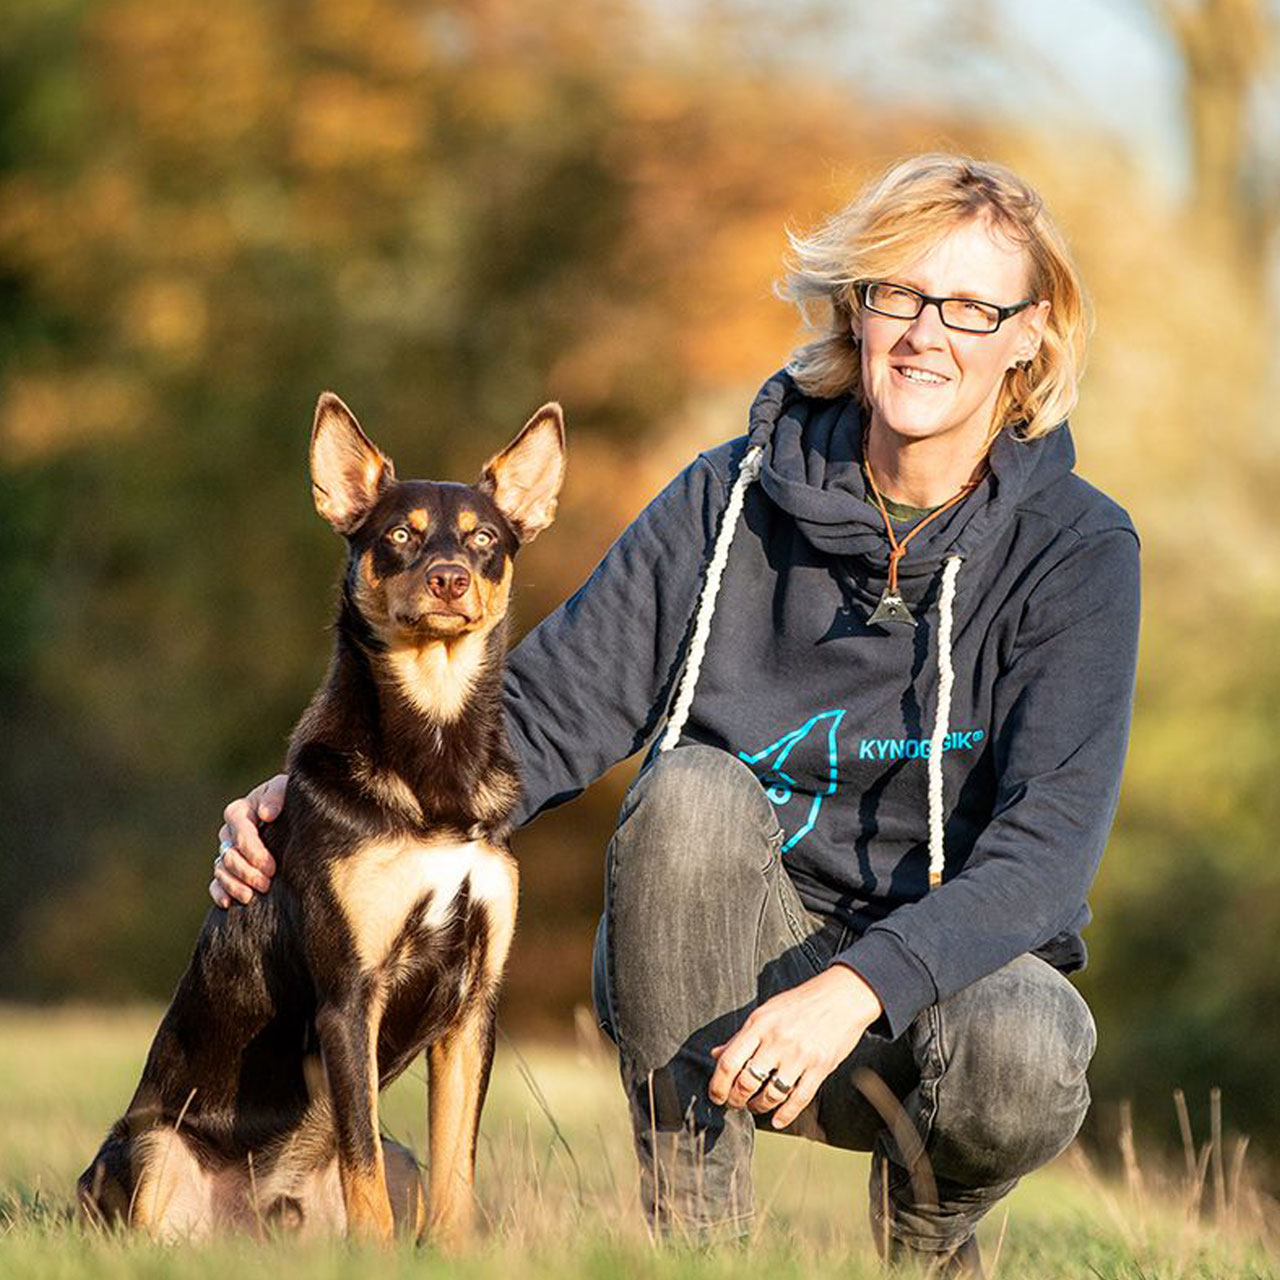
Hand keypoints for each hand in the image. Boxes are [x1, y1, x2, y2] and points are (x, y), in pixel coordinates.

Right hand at [210, 773, 288, 908]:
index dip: (253, 852)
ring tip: (250, 897)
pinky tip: (229, 903)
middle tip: (266, 885)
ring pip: (221, 870)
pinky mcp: (229, 868)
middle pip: (229, 855)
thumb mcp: (286, 789)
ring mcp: (227, 851)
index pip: (241, 833)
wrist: (293, 814)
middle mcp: (229, 832)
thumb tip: (266, 814)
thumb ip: (276, 795)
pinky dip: (220, 893)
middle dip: (247, 872)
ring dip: (234, 885)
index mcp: (240, 811)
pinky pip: (216, 883)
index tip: (271, 867)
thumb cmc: (289, 799)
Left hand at [707, 965, 881, 1129]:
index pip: (729, 1061)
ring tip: (755, 1107)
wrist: (841, 995)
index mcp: (759, 1024)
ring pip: (771, 1094)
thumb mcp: (765, 1012)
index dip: (717, 1085)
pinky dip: (785, 1115)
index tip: (716, 1095)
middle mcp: (777, 1040)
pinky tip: (777, 1120)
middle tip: (734, 1104)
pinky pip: (799, 1099)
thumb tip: (716, 1054)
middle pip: (747, 1082)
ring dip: (758, 1107)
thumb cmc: (800, 1002)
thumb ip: (741, 1036)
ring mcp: (799, 1055)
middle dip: (736, 1100)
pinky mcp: (820, 1067)